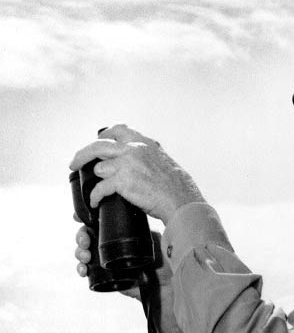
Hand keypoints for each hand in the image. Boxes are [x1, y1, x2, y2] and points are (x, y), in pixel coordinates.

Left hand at [69, 124, 203, 223]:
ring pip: (99, 169)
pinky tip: (95, 202)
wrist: (180, 199)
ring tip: (97, 191)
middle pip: (98, 146)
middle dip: (82, 155)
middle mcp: (133, 149)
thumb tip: (135, 158)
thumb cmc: (175, 185)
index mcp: (143, 143)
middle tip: (74, 163)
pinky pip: (99, 188)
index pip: (118, 130)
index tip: (98, 141)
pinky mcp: (122, 181)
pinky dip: (95, 196)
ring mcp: (126, 164)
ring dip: (98, 181)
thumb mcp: (163, 160)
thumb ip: (147, 155)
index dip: (103, 136)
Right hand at [74, 224, 172, 300]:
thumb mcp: (153, 237)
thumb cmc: (162, 261)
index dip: (87, 220)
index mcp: (120, 234)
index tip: (78, 217)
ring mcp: (107, 262)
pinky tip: (83, 269)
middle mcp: (112, 247)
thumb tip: (133, 204)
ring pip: (85, 253)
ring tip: (85, 256)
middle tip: (85, 242)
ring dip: (80, 252)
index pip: (99, 223)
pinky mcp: (106, 277)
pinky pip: (88, 272)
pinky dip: (82, 269)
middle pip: (88, 237)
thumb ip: (143, 224)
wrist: (165, 284)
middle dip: (81, 237)